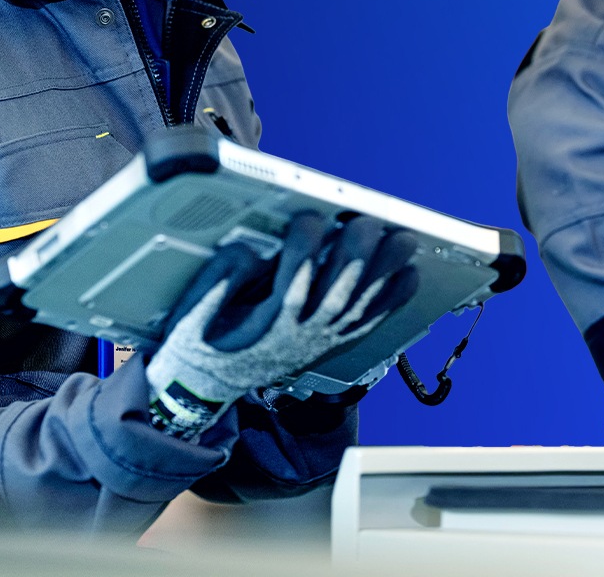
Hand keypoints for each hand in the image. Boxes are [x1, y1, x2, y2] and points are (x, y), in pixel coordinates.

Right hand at [146, 213, 418, 436]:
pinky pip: (369, 323)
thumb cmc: (203, 340)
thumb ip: (219, 278)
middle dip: (358, 255)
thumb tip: (249, 251)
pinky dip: (392, 301)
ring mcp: (320, 339)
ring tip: (405, 241)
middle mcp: (299, 333)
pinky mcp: (331, 342)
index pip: (293, 280)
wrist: (207, 386)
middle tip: (370, 223)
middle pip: (337, 292)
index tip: (310, 218)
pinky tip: (410, 276)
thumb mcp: (193, 311)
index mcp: (265, 322)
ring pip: (359, 306)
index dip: (305, 246)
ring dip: (385, 272)